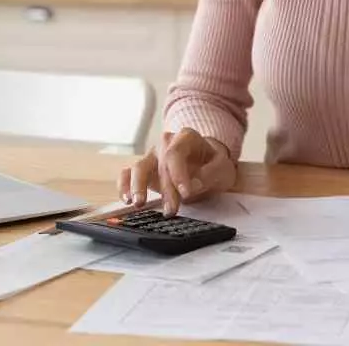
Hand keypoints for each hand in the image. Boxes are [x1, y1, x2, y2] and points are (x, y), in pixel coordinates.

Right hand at [118, 127, 237, 215]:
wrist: (208, 164)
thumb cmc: (214, 163)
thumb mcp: (223, 167)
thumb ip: (211, 174)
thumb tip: (193, 185)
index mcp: (186, 137)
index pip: (176, 153)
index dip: (178, 174)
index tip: (185, 193)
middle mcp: (165, 144)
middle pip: (160, 164)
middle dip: (166, 190)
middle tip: (171, 210)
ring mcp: (152, 156)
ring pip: (138, 167)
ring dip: (138, 187)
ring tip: (139, 204)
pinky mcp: (144, 170)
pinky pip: (126, 174)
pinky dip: (124, 186)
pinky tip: (127, 200)